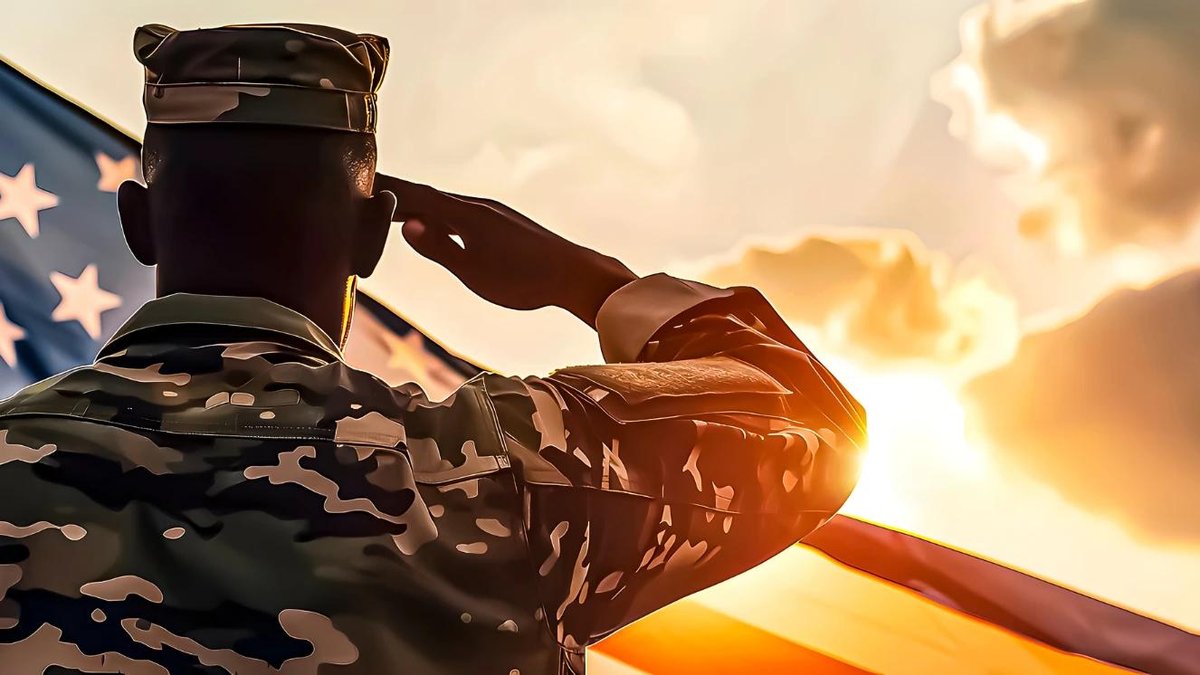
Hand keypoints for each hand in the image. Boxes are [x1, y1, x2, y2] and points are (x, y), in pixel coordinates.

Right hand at [377, 175, 637, 327]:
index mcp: (465, 215)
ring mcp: (492, 213)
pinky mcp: (503, 223)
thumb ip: (439, 247)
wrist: (574, 274)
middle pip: (427, 197)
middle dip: (397, 196)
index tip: (359, 182)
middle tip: (366, 194)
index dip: (387, 190)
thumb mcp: (473, 271)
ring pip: (445, 205)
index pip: (415, 196)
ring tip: (395, 210)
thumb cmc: (524, 278)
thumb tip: (406, 224)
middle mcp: (477, 207)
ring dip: (418, 206)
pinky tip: (440, 224)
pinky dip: (440, 214)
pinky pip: (460, 212)